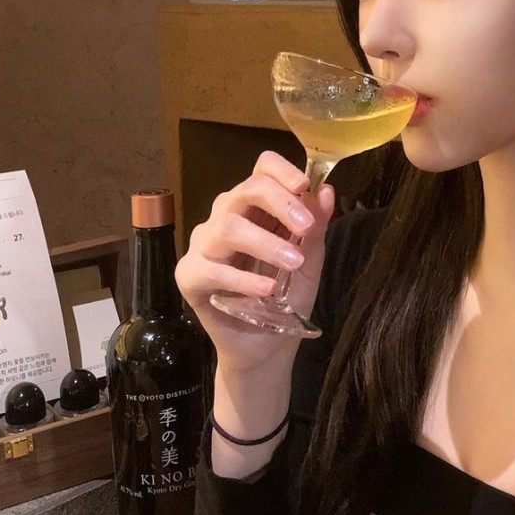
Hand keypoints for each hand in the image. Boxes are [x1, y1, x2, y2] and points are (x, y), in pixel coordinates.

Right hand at [175, 150, 334, 374]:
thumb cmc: (286, 297)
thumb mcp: (309, 262)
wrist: (267, 346)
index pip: (262, 169)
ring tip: (293, 263)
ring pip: (227, 227)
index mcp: (256, 206)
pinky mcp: (189, 275)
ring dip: (265, 243)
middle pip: (245, 190)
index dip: (282, 171)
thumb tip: (325, 191)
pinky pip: (211, 270)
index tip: (304, 186)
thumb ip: (315, 229)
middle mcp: (226, 216)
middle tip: (306, 228)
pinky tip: (266, 290)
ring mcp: (204, 245)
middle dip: (279, 203)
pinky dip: (242, 279)